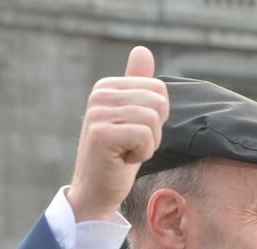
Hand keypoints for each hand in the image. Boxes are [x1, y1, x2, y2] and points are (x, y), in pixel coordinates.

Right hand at [68, 46, 168, 221]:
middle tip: (133, 144)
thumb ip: (137, 84)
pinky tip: (124, 159)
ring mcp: (97, 113)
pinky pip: (145, 136)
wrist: (97, 190)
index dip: (157, 117)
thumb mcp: (132, 116)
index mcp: (107, 86)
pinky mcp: (101, 134)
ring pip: (153, 119)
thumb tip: (142, 50)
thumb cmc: (119, 155)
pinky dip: (143, 153)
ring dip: (149, 144)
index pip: (159, 89)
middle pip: (159, 102)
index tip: (136, 132)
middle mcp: (99, 95)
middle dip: (155, 130)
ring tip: (128, 151)